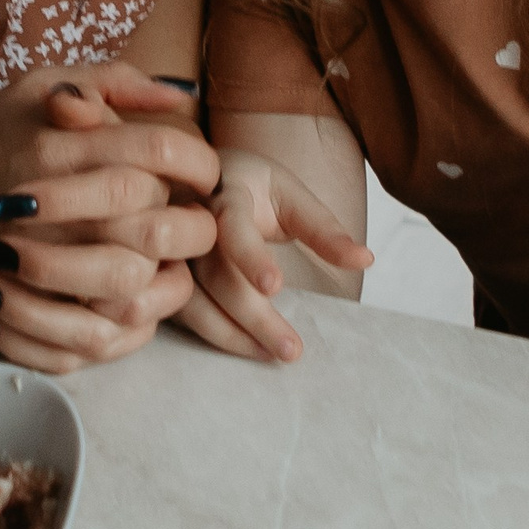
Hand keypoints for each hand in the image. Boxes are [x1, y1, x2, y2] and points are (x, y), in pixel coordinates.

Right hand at [0, 62, 220, 372]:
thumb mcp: (42, 85)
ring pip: (130, 292)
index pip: (159, 151)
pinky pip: (90, 342)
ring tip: (169, 270)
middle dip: (195, 229)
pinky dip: (123, 334)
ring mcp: (26, 268)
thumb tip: (183, 95)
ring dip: (166, 286)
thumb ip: (115, 82)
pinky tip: (131, 309)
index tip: (206, 175)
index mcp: (57, 145)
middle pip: (156, 228)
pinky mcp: (14, 316)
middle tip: (197, 226)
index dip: (200, 164)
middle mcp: (45, 206)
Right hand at [175, 148, 372, 362]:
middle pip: (216, 276)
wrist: (197, 173)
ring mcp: (170, 251)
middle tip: (291, 350)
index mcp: (224, 194)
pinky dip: (210, 333)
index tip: (275, 287)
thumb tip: (366, 260)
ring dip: (231, 334)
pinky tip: (242, 347)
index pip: (233, 226)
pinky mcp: (161, 274)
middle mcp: (188, 224)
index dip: (250, 256)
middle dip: (254, 317)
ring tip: (272, 355)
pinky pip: (179, 311)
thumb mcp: (290, 194)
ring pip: (192, 301)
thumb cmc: (252, 184)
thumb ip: (324, 228)